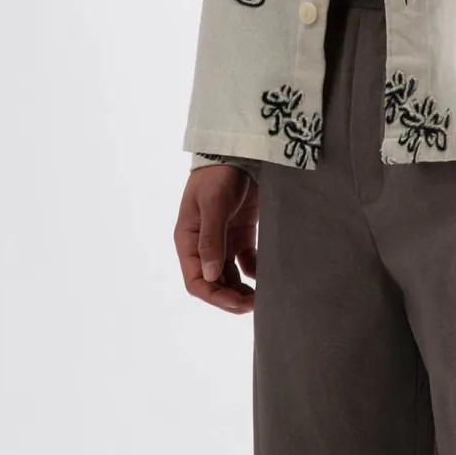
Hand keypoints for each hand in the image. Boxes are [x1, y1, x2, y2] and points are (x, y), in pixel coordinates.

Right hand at [175, 165, 258, 313]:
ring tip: (262, 297)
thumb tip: (209, 275)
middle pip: (214, 283)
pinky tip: (267, 275)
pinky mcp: (242, 233)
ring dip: (243, 289)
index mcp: (188, 241)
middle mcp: (204, 245)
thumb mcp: (213, 204)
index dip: (215, 297)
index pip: (196, 281)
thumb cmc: (218, 174)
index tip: (237, 304)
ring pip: (230, 276)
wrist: (239, 149)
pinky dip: (255, 271)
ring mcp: (224, 240)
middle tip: (255, 305)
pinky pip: (247, 260)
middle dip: (231, 297)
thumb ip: (211, 239)